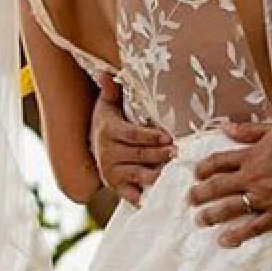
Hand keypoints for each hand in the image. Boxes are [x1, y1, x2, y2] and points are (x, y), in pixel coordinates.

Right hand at [90, 75, 173, 204]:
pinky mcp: (114, 186)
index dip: (150, 137)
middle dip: (158, 155)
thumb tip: (104, 72)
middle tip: (177, 152)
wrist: (94, 144)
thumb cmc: (109, 120)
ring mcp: (110, 171)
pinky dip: (141, 197)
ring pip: (137, 174)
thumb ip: (111, 89)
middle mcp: (107, 153)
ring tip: (172, 174)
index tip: (168, 138)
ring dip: (155, 175)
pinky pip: (128, 194)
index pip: (132, 135)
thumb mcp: (108, 103)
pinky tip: (155, 198)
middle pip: (138, 155)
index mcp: (108, 131)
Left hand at [189, 122, 271, 247]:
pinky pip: (253, 227)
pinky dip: (237, 235)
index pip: (219, 162)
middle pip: (218, 187)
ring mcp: (263, 198)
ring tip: (200, 221)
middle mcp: (251, 178)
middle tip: (189, 200)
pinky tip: (224, 240)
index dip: (204, 168)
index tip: (196, 175)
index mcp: (250, 157)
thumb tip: (225, 128)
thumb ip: (248, 130)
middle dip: (200, 194)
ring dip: (211, 215)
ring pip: (230, 208)